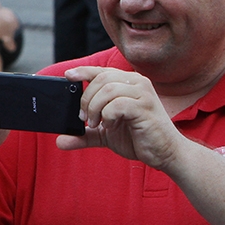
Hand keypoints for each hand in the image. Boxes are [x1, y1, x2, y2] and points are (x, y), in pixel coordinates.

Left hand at [57, 66, 183, 169]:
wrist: (165, 153)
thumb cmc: (138, 138)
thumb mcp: (106, 135)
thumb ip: (84, 135)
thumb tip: (60, 141)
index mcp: (128, 83)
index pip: (102, 71)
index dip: (83, 71)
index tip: (67, 76)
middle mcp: (137, 83)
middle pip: (101, 79)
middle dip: (86, 99)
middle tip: (84, 119)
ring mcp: (143, 94)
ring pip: (107, 90)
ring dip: (94, 108)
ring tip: (95, 124)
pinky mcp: (145, 107)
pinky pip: (117, 105)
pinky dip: (107, 116)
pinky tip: (111, 126)